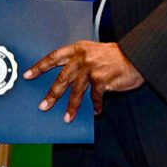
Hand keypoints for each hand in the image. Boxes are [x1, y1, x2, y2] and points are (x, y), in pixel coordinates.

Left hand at [23, 41, 143, 121]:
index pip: (54, 57)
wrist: (137, 54)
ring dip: (71, 107)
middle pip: (62, 78)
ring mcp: (92, 69)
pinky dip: (96, 106)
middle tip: (43, 106)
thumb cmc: (116, 55)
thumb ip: (81, 61)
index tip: (28, 74)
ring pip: (76, 91)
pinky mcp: (102, 80)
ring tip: (66, 118)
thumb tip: (67, 79)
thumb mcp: (94, 51)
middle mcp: (82, 58)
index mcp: (78, 48)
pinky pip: (95, 98)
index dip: (40, 66)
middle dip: (52, 94)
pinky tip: (97, 112)